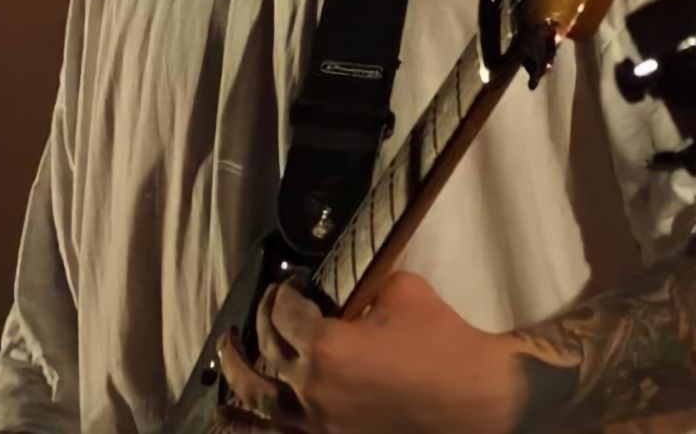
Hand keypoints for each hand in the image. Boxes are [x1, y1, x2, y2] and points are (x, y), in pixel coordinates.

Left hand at [217, 270, 524, 432]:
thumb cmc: (442, 340)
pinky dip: (251, 425)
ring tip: (226, 354)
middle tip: (268, 304)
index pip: (286, 312)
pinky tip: (232, 416)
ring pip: (260, 403)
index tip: (293, 283)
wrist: (476, 400)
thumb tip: (346, 290)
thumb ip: (361, 288)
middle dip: (263, 320)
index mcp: (325, 347)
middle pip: (270, 350)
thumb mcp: (400, 291)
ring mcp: (319, 426)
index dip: (286, 292)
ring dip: (238, 375)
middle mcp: (311, 389)